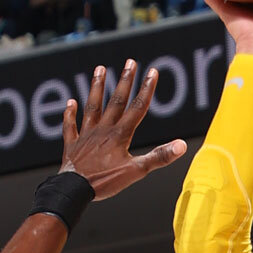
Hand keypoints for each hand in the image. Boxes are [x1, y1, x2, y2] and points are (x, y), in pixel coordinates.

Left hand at [56, 61, 186, 200]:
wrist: (74, 190)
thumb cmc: (105, 181)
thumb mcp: (137, 171)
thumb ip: (159, 157)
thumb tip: (181, 146)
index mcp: (120, 135)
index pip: (137, 107)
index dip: (146, 89)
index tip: (152, 71)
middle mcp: (103, 130)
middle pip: (116, 100)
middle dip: (125, 80)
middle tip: (130, 62)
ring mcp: (86, 135)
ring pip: (93, 106)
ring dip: (97, 87)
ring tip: (100, 69)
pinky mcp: (73, 145)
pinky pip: (71, 126)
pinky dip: (70, 114)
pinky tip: (70, 102)